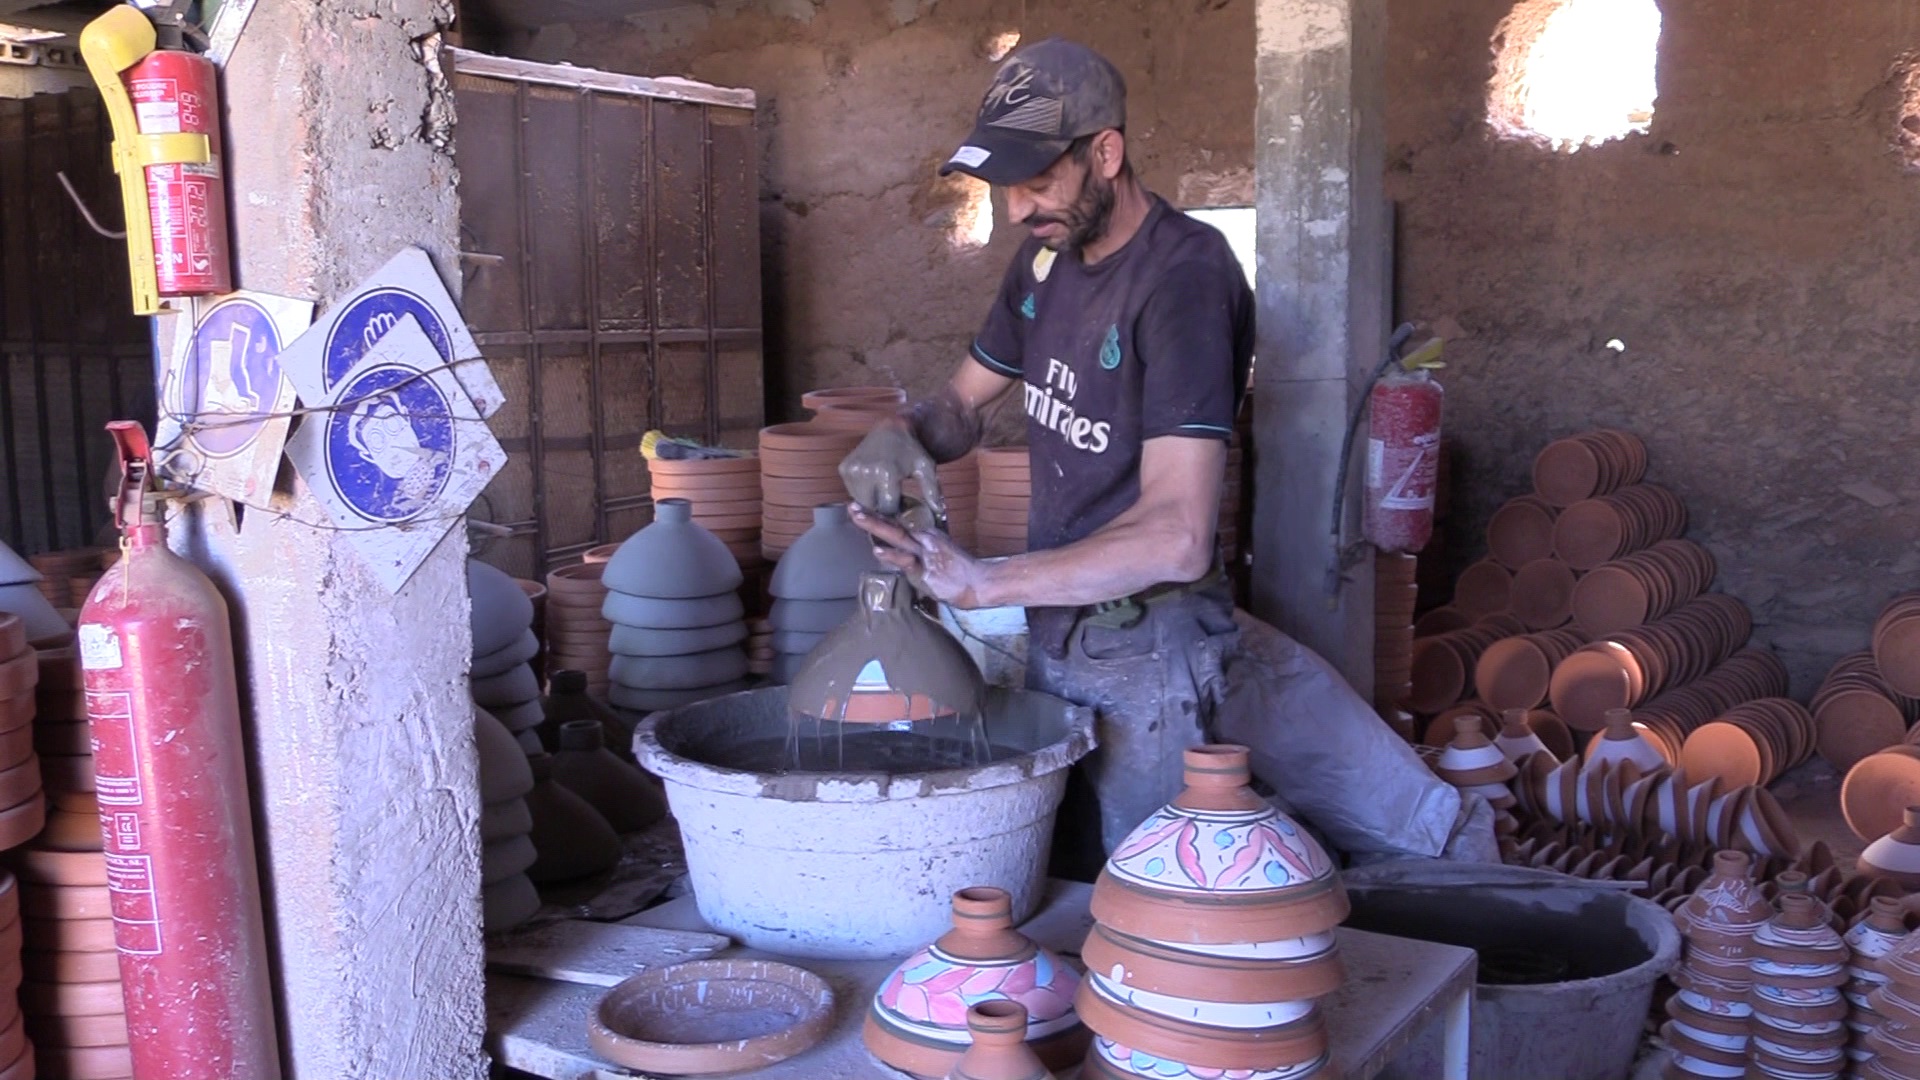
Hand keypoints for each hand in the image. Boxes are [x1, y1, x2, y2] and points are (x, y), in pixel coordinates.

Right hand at [839, 421, 944, 518]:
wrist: (892, 428)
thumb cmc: (912, 450)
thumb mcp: (926, 468)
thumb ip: (933, 491)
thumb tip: (939, 513)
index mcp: (886, 472)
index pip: (888, 508)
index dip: (897, 510)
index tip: (903, 505)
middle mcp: (865, 471)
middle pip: (872, 507)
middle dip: (883, 507)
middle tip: (894, 498)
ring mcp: (852, 470)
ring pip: (860, 502)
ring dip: (872, 500)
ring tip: (885, 489)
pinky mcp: (844, 468)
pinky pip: (852, 491)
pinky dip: (863, 492)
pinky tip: (874, 483)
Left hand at [849, 506, 987, 606]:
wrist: (979, 582)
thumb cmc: (960, 572)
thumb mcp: (941, 555)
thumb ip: (924, 552)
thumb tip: (908, 555)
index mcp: (926, 536)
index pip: (897, 525)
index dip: (877, 516)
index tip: (859, 508)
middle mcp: (924, 540)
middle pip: (893, 526)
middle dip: (870, 516)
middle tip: (851, 506)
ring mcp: (924, 554)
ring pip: (896, 536)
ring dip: (875, 526)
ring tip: (857, 518)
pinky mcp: (925, 569)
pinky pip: (906, 561)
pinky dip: (891, 555)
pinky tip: (877, 550)